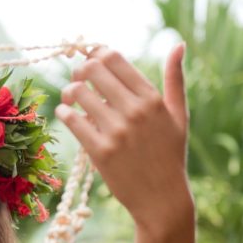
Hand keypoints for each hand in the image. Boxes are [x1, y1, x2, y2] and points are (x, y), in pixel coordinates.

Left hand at [55, 44, 192, 238]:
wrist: (162, 199)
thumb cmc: (170, 155)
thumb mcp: (179, 116)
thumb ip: (176, 79)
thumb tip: (178, 44)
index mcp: (152, 99)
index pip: (114, 59)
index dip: (96, 53)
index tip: (90, 61)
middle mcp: (135, 111)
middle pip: (93, 70)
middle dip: (79, 70)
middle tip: (77, 79)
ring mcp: (117, 132)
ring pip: (78, 93)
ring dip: (68, 91)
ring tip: (69, 98)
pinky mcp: (101, 152)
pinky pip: (72, 121)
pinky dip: (63, 113)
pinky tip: (65, 114)